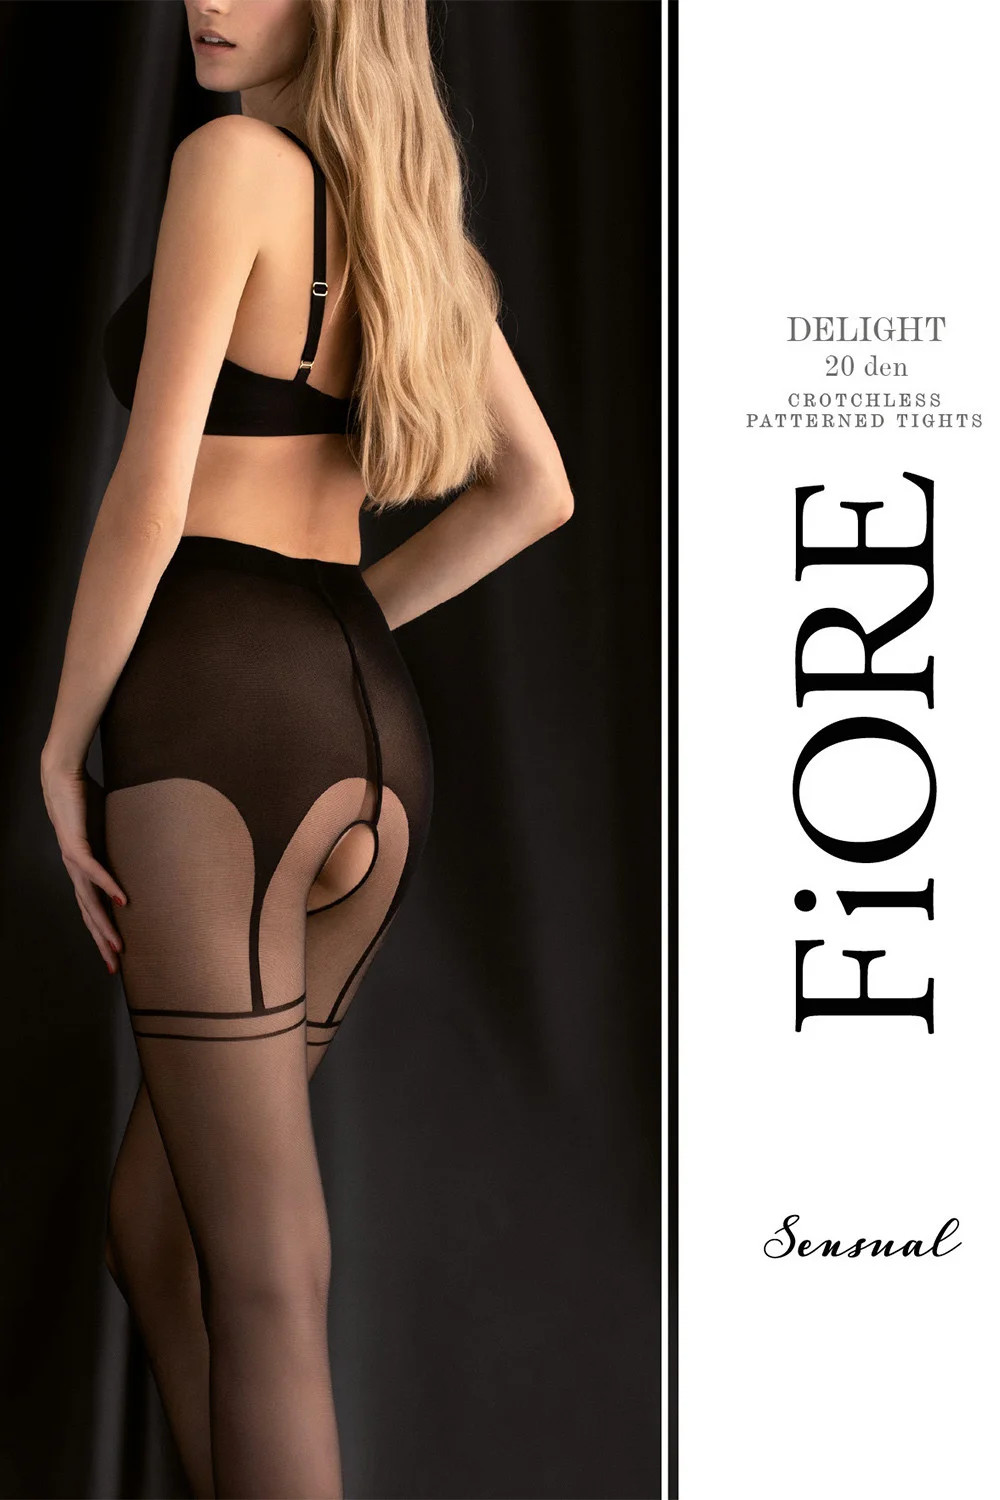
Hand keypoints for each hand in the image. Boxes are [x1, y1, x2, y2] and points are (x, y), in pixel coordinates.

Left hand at [40, 758, 127, 974]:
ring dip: (104, 924)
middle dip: (101, 942)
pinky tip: (120, 901)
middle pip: (89, 914)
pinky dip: (107, 886)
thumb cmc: (85, 800)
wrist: (63, 777)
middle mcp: (75, 871)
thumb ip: (119, 844)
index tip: (115, 955)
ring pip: (88, 901)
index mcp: (82, 870)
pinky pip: (93, 870)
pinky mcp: (75, 844)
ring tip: (118, 944)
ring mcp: (73, 860)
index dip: (102, 933)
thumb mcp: (108, 829)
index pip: (92, 909)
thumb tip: (146, 849)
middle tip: (114, 966)